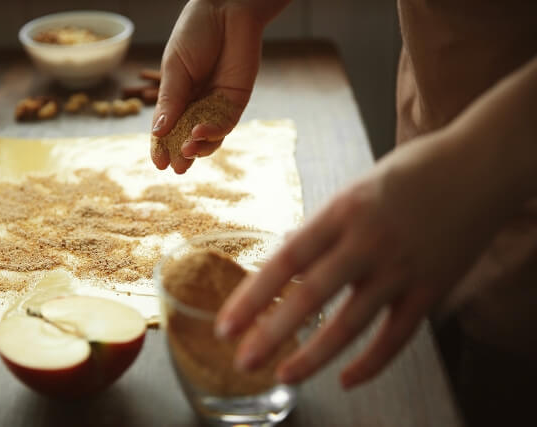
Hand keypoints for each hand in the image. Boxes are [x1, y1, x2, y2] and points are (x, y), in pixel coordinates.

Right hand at [151, 0, 286, 172]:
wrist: (226, 10)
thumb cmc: (196, 33)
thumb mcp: (175, 69)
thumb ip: (170, 101)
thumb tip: (157, 132)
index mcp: (177, 95)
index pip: (168, 127)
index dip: (162, 145)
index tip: (158, 163)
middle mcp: (196, 103)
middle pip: (187, 136)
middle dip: (181, 154)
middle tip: (176, 168)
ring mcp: (217, 104)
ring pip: (209, 136)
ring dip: (198, 147)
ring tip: (187, 152)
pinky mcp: (236, 101)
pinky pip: (225, 123)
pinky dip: (213, 132)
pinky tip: (200, 133)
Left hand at [215, 127, 512, 387]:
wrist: (481, 164)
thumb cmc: (411, 172)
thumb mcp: (356, 188)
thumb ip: (323, 227)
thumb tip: (287, 257)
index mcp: (343, 210)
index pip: (287, 259)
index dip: (253, 296)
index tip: (226, 324)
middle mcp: (369, 241)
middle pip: (311, 295)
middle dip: (272, 333)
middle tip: (242, 361)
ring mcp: (402, 267)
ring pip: (352, 323)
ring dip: (314, 356)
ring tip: (284, 376)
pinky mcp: (432, 288)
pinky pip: (398, 336)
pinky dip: (372, 362)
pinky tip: (347, 378)